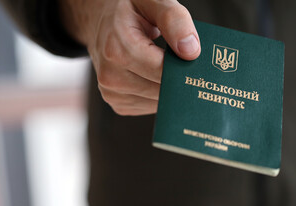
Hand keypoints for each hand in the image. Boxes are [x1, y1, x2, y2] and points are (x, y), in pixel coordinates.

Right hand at [60, 0, 200, 115]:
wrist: (101, 23)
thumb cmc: (128, 10)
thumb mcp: (150, 1)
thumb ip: (174, 20)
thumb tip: (191, 52)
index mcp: (117, 50)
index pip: (163, 72)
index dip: (183, 67)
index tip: (194, 59)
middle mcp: (110, 76)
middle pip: (162, 90)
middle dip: (178, 79)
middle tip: (184, 62)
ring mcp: (112, 93)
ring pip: (158, 102)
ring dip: (168, 88)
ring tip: (164, 66)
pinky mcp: (117, 104)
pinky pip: (149, 106)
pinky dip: (157, 94)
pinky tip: (154, 77)